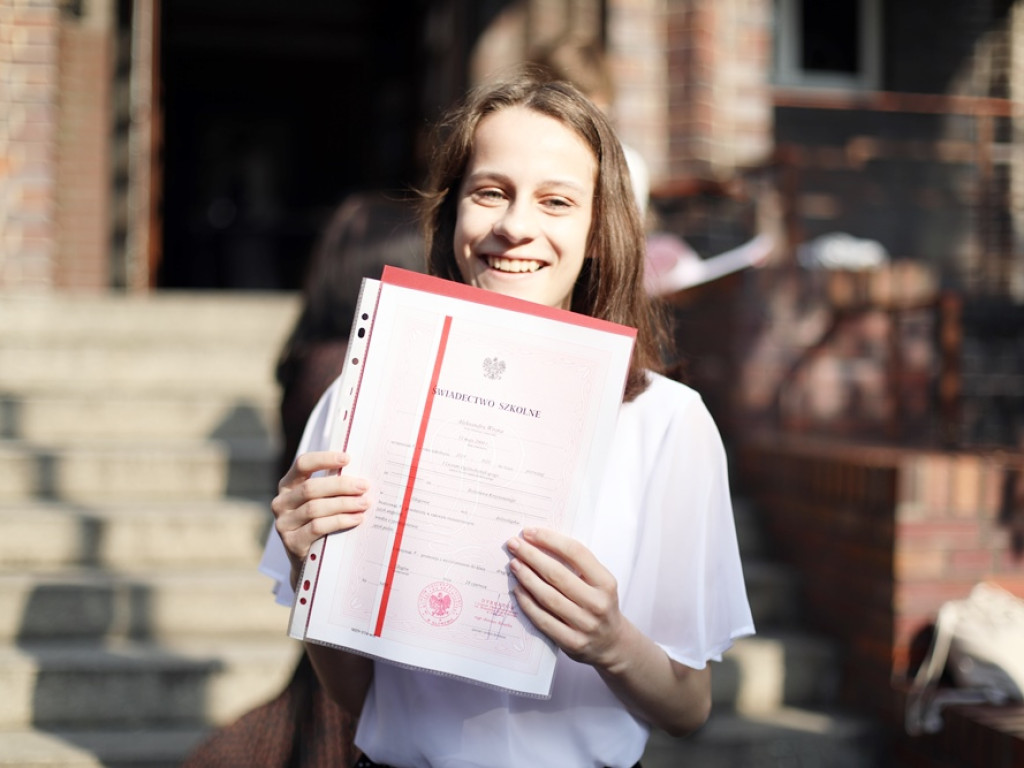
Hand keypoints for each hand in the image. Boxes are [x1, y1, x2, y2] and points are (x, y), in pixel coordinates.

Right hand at [272, 451, 370, 582]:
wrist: (309, 560)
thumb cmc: (320, 521)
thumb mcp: (322, 501)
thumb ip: (332, 487)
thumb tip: (361, 474)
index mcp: (288, 485)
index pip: (302, 464)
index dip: (324, 459)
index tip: (347, 458)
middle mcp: (281, 502)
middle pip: (311, 488)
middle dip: (341, 485)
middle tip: (364, 486)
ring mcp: (283, 523)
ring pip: (315, 508)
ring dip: (344, 504)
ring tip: (365, 503)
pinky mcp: (291, 542)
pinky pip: (317, 527)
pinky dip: (340, 521)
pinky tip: (356, 518)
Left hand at [506, 527, 626, 669]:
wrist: (611, 643)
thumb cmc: (599, 604)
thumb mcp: (599, 582)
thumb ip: (577, 564)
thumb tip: (540, 543)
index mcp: (605, 583)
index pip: (576, 553)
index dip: (551, 540)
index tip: (530, 532)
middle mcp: (597, 603)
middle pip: (558, 574)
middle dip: (532, 556)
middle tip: (514, 544)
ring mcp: (585, 625)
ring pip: (548, 597)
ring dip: (527, 578)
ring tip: (514, 564)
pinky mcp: (572, 642)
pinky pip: (543, 620)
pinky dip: (527, 603)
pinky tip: (517, 589)